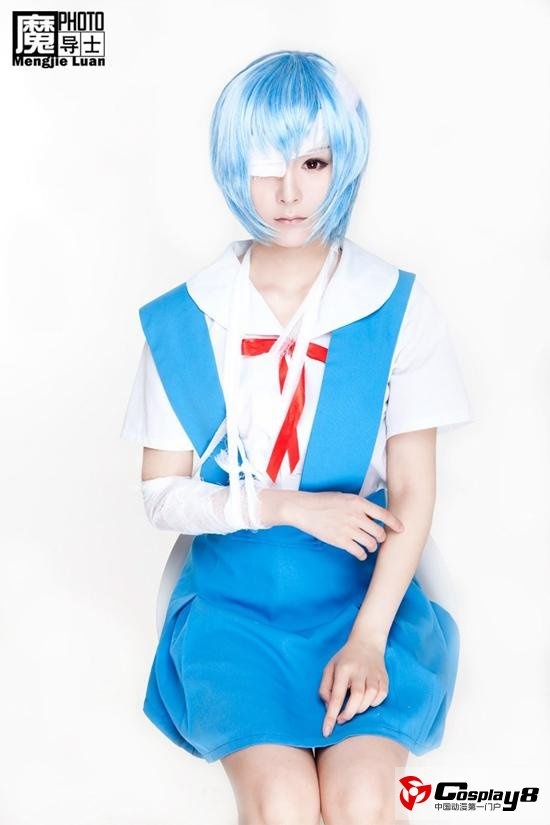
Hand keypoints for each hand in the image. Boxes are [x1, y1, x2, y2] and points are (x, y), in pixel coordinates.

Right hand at [286, 490, 403, 560]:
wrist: (304, 509)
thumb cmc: (323, 501)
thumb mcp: (345, 497)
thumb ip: (360, 506)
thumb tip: (373, 515)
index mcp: (358, 503)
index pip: (384, 515)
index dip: (395, 523)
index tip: (402, 529)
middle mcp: (356, 516)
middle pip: (380, 532)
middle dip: (380, 538)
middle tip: (377, 539)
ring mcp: (348, 529)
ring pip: (371, 544)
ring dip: (372, 547)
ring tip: (368, 546)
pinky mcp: (340, 541)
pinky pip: (359, 552)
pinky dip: (361, 554)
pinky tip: (359, 553)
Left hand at [319, 636, 388, 737]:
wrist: (367, 641)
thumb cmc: (345, 658)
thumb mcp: (329, 667)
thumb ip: (325, 687)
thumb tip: (328, 706)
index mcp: (343, 668)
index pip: (336, 696)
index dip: (330, 716)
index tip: (326, 732)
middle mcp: (359, 671)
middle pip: (356, 697)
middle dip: (348, 714)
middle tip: (341, 719)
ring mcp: (374, 674)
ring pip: (370, 697)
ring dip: (361, 708)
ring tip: (353, 707)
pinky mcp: (384, 677)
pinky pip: (381, 696)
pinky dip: (374, 703)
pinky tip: (367, 701)